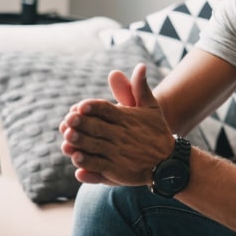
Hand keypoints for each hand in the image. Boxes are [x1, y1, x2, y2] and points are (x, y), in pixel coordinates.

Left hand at [59, 64, 173, 185]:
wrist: (168, 162)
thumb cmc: (156, 131)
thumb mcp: (151, 108)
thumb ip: (140, 87)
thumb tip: (141, 65)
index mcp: (128, 118)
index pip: (107, 110)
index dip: (93, 107)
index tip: (80, 106)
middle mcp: (122, 135)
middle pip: (99, 127)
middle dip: (83, 123)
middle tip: (68, 120)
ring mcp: (119, 153)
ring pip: (96, 146)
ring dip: (81, 142)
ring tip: (67, 137)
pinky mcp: (117, 170)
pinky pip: (99, 165)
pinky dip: (88, 163)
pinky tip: (76, 158)